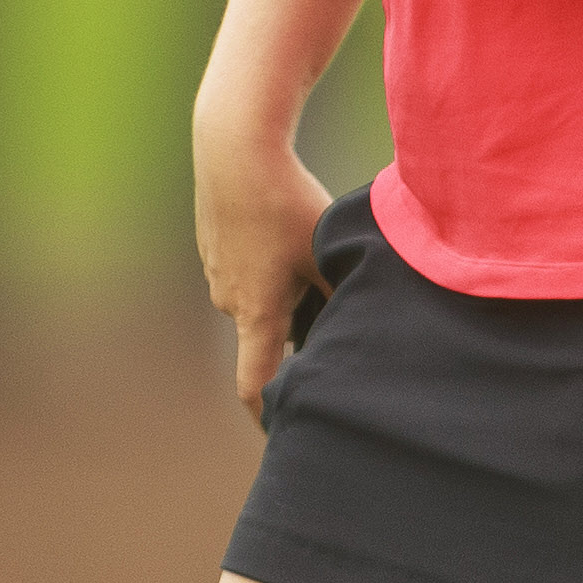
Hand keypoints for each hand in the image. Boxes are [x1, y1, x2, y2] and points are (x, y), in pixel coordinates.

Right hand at [194, 130, 332, 422]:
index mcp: (257, 313)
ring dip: (284, 298)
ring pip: (257, 301)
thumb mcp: (326, 251)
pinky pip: (246, 273)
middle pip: (265, 340)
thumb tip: (367, 323)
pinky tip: (285, 235)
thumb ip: (343, 295)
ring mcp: (217, 274)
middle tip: (327, 323)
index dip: (266, 416)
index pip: (253, 386)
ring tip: (309, 263)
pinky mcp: (214, 248)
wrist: (234, 149)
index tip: (283, 432)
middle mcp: (229, 301)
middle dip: (294, 340)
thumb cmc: (286, 200)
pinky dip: (268, 270)